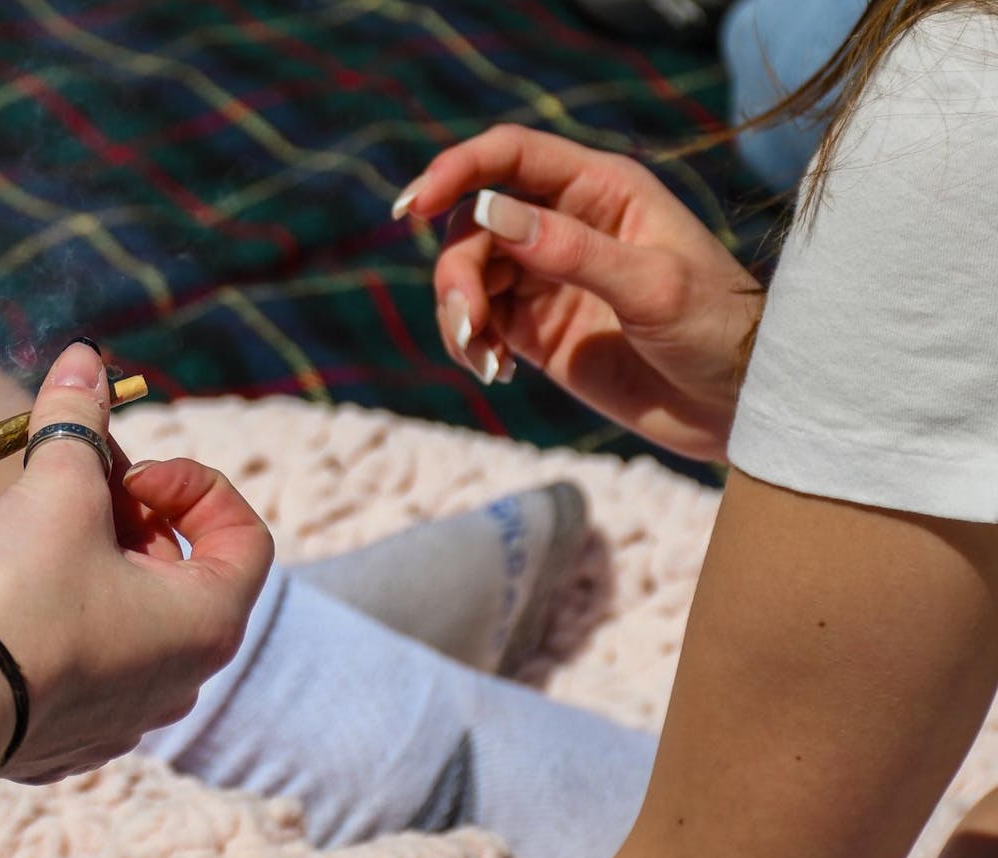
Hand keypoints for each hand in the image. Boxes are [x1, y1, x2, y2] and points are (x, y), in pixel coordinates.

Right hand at [0, 342, 273, 783]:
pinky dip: (62, 611)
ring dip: (93, 557)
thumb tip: (84, 357)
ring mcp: (127, 713)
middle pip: (178, 566)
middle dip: (127, 509)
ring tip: (33, 530)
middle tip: (69, 479)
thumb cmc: (19, 596)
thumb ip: (76, 421)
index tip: (128, 473)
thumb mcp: (57, 490)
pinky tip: (10, 595)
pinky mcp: (72, 733)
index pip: (243, 533)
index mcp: (208, 622)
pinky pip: (85, 656)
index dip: (191, 483)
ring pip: (128, 610)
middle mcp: (183, 676)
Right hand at [394, 125, 763, 460]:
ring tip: (483, 358)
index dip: (457, 169)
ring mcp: (547, 276)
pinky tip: (493, 371)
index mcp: (601, 190)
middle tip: (469, 323)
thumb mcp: (653, 287)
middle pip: (474, 222)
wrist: (737, 407)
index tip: (414, 205)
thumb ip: (570, 249)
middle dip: (456, 270)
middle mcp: (566, 223)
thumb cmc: (717, 330)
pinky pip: (477, 321)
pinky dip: (469, 342)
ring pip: (467, 272)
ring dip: (458, 312)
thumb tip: (489, 212)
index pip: (511, 156)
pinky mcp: (536, 327)